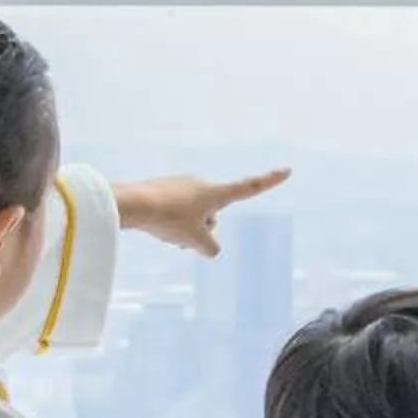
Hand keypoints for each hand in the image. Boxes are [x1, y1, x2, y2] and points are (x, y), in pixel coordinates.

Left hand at [117, 168, 289, 257]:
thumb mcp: (195, 240)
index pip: (249, 188)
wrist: (131, 204)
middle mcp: (202, 184)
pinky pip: (175, 212)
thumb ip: (210, 247)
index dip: (269, 181)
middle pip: (211, 216)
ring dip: (184, 229)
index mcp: (216, 193)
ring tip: (166, 231)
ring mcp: (182, 184)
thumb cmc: (168, 219)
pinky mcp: (164, 189)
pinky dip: (170, 222)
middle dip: (201, 230)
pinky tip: (154, 224)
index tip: (286, 170)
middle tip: (181, 238)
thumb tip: (211, 247)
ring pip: (192, 216)